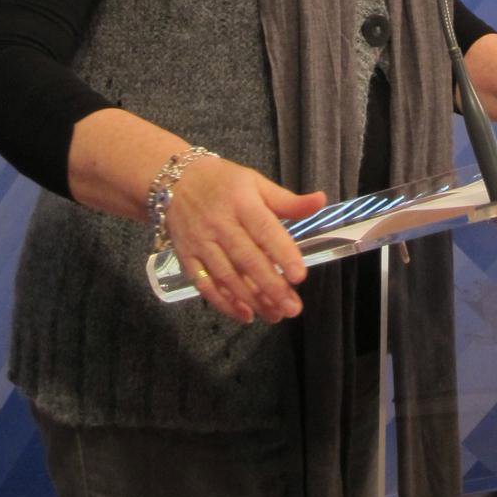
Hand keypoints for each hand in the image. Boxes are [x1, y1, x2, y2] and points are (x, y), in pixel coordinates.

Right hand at [164, 155, 326, 325]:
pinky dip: (223, 302)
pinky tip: (244, 315)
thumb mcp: (256, 183)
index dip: (282, 252)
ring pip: (227, 276)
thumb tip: (321, 201)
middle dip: (270, 286)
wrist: (175, 181)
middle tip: (293, 308)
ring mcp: (200, 242)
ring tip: (275, 315)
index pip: (264, 228)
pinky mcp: (186, 257)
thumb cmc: (223, 182)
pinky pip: (204, 284)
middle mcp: (220, 223)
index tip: (300, 276)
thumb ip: (287, 200)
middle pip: (246, 258)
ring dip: (251, 299)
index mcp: (241, 201)